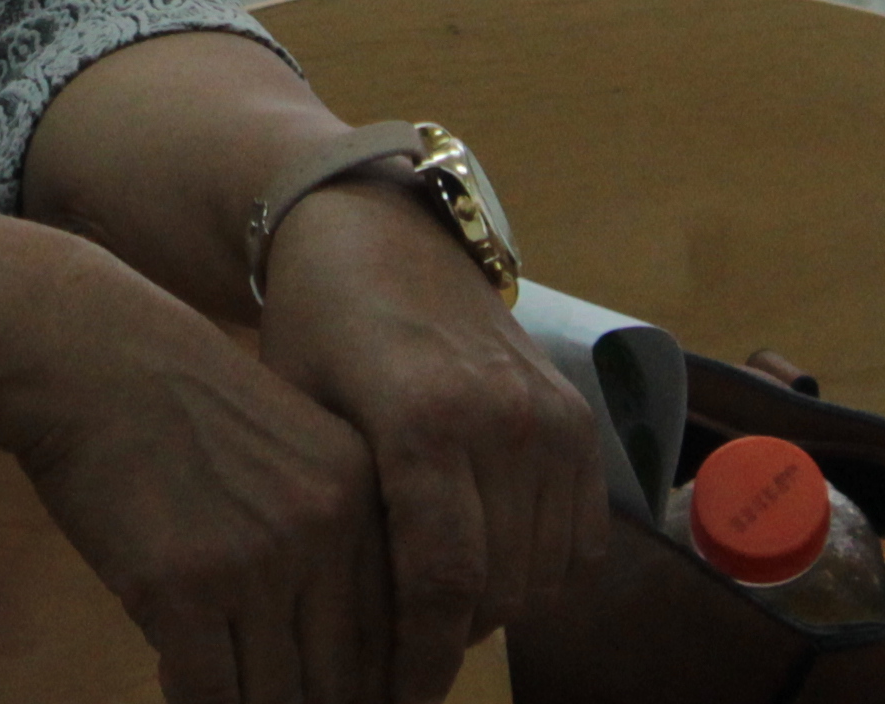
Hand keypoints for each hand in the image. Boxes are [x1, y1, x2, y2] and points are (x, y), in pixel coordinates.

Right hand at [0, 239, 399, 703]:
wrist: (82, 352)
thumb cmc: (170, 396)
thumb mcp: (284, 441)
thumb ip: (321, 528)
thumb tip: (330, 644)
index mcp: (358, 494)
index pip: (392, 631)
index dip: (370, 688)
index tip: (346, 699)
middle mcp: (322, 531)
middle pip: (342, 676)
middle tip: (287, 703)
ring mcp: (252, 561)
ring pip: (277, 697)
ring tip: (233, 698)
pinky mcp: (180, 587)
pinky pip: (208, 694)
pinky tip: (178, 682)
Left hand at [253, 178, 614, 699]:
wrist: (375, 227)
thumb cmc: (315, 326)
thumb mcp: (301, 416)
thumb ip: (339, 517)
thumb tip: (339, 633)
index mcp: (422, 420)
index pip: (442, 582)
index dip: (421, 659)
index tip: (393, 700)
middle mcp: (502, 419)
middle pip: (499, 588)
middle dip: (449, 639)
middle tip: (402, 656)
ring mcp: (549, 416)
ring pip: (544, 572)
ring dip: (496, 607)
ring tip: (438, 606)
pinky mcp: (576, 414)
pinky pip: (583, 537)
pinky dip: (543, 570)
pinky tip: (489, 564)